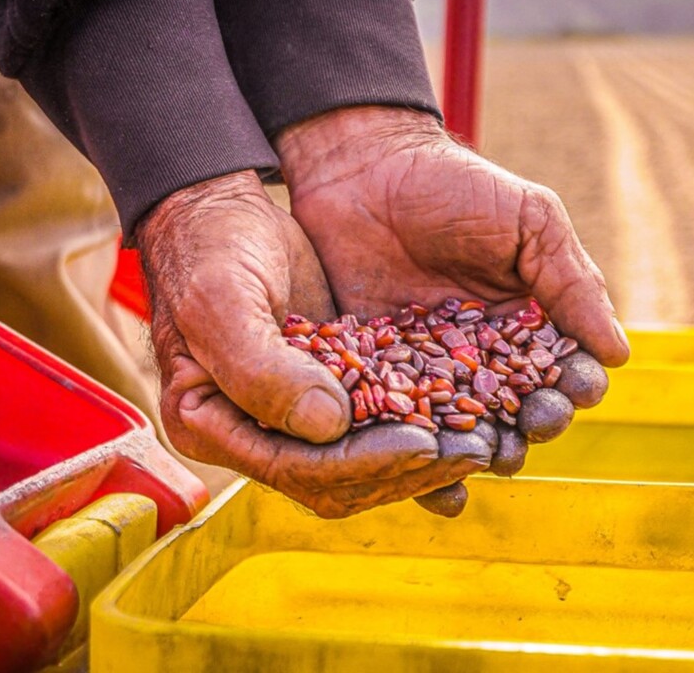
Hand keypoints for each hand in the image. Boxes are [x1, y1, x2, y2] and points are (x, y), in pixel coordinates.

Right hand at [135, 170, 489, 517]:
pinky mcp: (328, 389)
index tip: (423, 443)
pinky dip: (423, 424)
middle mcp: (254, 433)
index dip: (363, 463)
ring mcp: (292, 415)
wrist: (220, 214)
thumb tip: (327, 425)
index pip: (297, 468)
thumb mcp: (220, 300)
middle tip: (474, 452)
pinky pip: (379, 422)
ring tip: (485, 442)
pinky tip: (470, 417)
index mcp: (211, 424)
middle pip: (338, 479)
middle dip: (407, 471)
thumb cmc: (208, 250)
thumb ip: (261, 370)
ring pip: (365, 460)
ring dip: (425, 458)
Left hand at [275, 107, 629, 512]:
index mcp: (528, 321)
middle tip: (528, 426)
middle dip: (532, 425)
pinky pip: (400, 427)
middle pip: (518, 410)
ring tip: (483, 459)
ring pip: (463, 431)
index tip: (575, 390)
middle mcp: (484, 356)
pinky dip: (415, 459)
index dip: (574, 385)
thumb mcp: (528, 221)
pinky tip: (429, 482)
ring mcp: (430, 370)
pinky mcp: (377, 378)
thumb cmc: (454, 186)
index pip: (562, 369)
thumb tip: (619, 353)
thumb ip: (571, 281)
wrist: (363, 168)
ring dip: (479, 452)